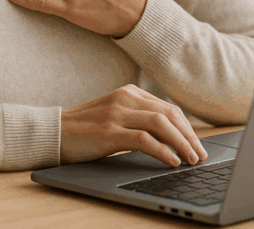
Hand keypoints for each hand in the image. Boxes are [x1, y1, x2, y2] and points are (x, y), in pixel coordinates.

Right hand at [61, 84, 208, 166]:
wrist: (53, 132)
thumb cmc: (86, 130)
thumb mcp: (115, 118)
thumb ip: (138, 121)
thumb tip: (171, 140)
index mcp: (130, 93)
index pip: (169, 108)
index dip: (187, 128)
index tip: (197, 145)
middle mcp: (126, 98)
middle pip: (170, 114)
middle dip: (189, 136)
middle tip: (200, 155)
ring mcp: (117, 113)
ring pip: (161, 124)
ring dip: (181, 143)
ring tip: (191, 159)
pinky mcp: (109, 131)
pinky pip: (144, 139)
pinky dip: (162, 150)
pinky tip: (172, 161)